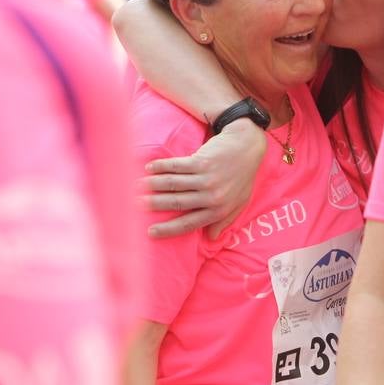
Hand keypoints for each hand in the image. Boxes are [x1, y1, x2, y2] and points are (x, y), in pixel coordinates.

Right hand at [140, 119, 267, 239]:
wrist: (248, 146)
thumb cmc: (243, 176)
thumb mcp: (240, 202)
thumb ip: (224, 221)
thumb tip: (210, 238)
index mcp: (219, 210)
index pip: (188, 224)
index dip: (168, 229)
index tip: (150, 232)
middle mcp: (211, 196)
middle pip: (176, 203)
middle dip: (154, 205)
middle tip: (135, 206)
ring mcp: (206, 178)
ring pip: (173, 184)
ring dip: (153, 185)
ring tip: (136, 187)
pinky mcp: (202, 161)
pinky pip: (176, 166)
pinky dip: (161, 167)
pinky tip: (149, 168)